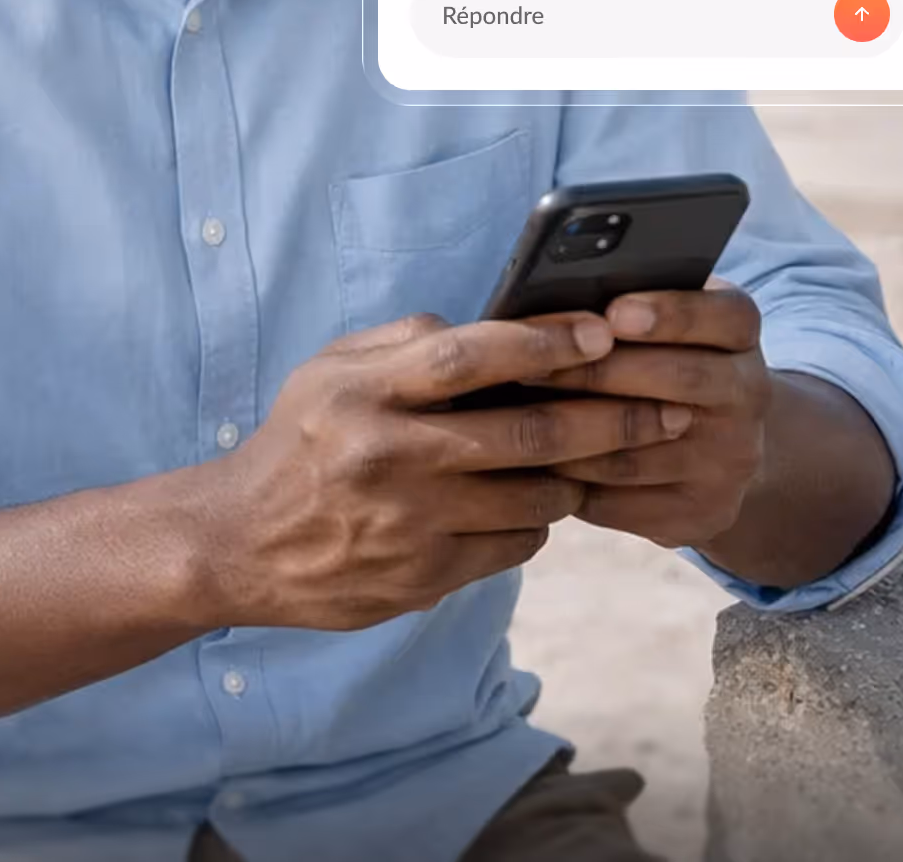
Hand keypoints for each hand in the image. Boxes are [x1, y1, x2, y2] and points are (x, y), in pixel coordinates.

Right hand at [180, 312, 694, 631]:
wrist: (239, 543)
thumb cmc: (298, 444)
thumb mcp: (328, 372)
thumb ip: (405, 342)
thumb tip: (494, 325)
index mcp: (366, 392)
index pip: (475, 355)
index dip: (548, 342)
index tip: (603, 335)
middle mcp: (390, 455)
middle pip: (530, 432)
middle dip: (612, 417)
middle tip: (663, 408)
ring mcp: (411, 522)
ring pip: (537, 497)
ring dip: (579, 476)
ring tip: (599, 459)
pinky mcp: (424, 576)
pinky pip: (515, 546)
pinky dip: (538, 523)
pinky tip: (535, 506)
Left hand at [536, 288, 771, 548]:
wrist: (708, 445)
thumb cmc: (649, 362)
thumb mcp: (652, 324)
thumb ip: (613, 308)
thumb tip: (539, 307)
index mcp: (738, 334)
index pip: (724, 315)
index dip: (673, 313)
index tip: (615, 313)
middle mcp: (749, 394)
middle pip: (680, 379)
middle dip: (597, 372)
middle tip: (527, 367)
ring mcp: (732, 460)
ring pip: (639, 450)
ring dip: (568, 436)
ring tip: (508, 420)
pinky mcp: (704, 512)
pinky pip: (622, 500)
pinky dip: (569, 485)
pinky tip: (527, 469)